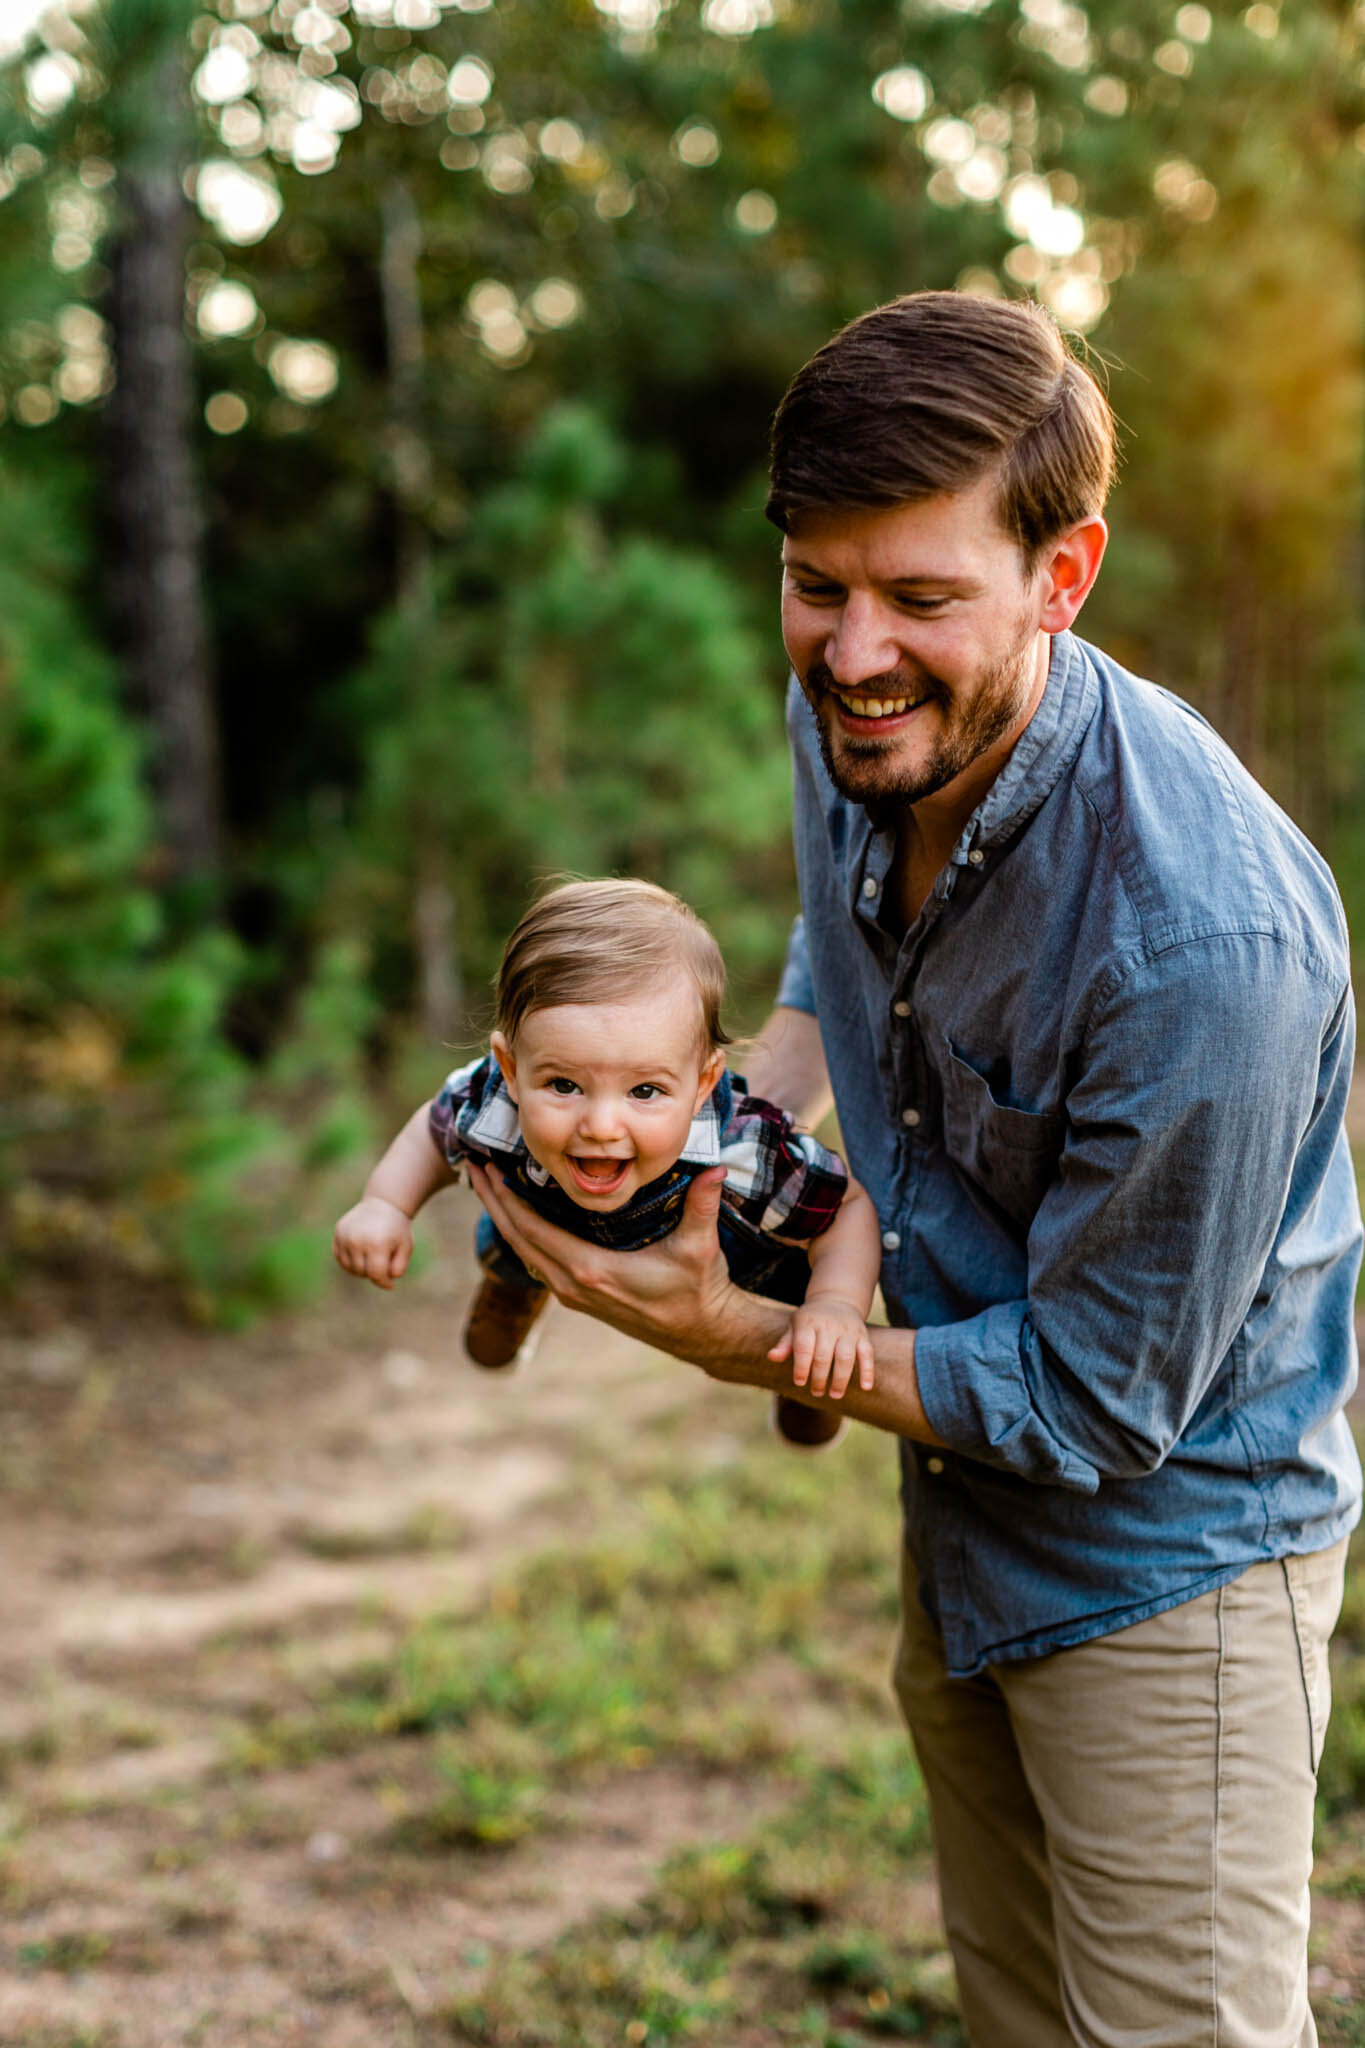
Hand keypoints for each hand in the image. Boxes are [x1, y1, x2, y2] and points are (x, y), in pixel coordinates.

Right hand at [332, 1195, 413, 1290]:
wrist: (384, 1204)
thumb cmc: (397, 1229)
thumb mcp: (406, 1247)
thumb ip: (399, 1268)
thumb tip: (386, 1282)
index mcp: (377, 1243)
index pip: (375, 1274)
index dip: (383, 1282)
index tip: (390, 1285)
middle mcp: (357, 1240)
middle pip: (362, 1272)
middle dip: (374, 1271)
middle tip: (383, 1259)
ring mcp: (345, 1235)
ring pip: (349, 1268)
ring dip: (361, 1268)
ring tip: (372, 1256)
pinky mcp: (338, 1232)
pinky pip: (340, 1257)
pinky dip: (349, 1260)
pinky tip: (361, 1252)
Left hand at [467, 1162, 787, 1378]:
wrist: (700, 1333)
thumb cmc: (698, 1290)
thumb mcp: (700, 1247)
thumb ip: (703, 1206)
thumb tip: (716, 1169)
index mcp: (592, 1270)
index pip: (533, 1231)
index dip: (506, 1199)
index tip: (488, 1168)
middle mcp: (574, 1285)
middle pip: (518, 1239)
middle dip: (493, 1201)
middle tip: (472, 1166)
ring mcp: (574, 1294)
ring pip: (525, 1251)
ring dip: (504, 1218)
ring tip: (488, 1185)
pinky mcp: (580, 1296)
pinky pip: (539, 1260)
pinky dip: (523, 1235)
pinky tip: (518, 1215)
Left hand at [768, 1297, 874, 1399]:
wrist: (836, 1300)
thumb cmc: (810, 1320)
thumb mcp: (794, 1327)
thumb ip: (785, 1344)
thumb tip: (772, 1357)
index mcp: (808, 1322)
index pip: (804, 1347)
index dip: (801, 1367)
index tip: (799, 1382)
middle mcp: (829, 1325)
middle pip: (823, 1355)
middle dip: (819, 1377)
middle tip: (816, 1392)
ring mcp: (848, 1330)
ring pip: (845, 1357)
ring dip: (840, 1379)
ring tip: (835, 1394)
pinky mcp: (863, 1335)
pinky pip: (867, 1354)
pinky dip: (868, 1371)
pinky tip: (866, 1388)